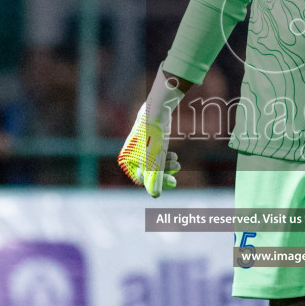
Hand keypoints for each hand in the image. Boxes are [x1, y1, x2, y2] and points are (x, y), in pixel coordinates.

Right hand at [117, 71, 187, 196]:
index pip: (142, 179)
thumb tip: (155, 196)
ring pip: (153, 164)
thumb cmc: (153, 135)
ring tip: (177, 163)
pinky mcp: (148, 141)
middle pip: (148, 172)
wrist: (157, 109)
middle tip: (176, 180)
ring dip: (166, 166)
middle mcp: (130, 154)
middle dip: (163, 174)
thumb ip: (155, 178)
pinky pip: (155, 155)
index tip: (173, 183)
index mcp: (126, 160)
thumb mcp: (155, 159)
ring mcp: (139, 148)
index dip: (158, 183)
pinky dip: (165, 157)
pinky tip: (174, 155)